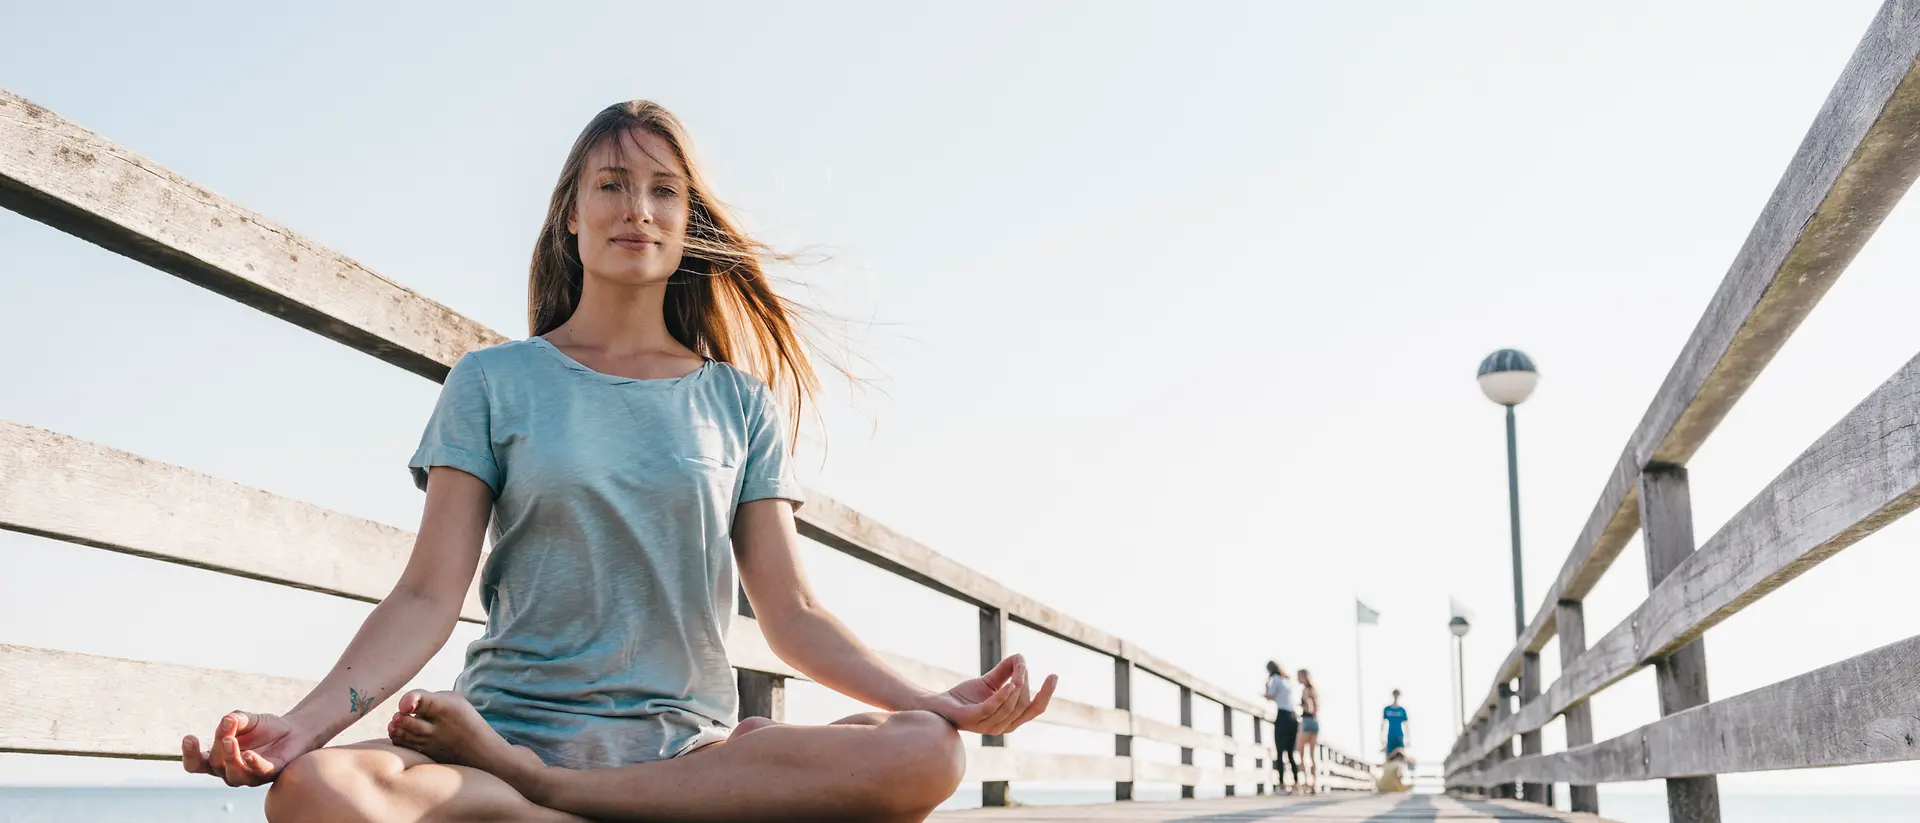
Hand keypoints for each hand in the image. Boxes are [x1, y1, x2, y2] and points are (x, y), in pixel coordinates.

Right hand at [182, 711, 311, 786]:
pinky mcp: (269, 773)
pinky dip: (253, 764)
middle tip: (227, 728)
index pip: (196, 765)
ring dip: (230, 758)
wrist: (294, 731)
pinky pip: (259, 772)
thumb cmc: (264, 728)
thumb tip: (227, 720)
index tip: (189, 737)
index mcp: (218, 759)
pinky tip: (249, 755)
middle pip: (215, 765)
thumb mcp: (247, 719)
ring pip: (233, 776)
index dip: (189, 755)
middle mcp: (230, 770)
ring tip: (231, 740)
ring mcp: (250, 775)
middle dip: (218, 745)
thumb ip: (235, 719)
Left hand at [913, 654, 1056, 735]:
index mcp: (1010, 719)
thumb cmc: (964, 697)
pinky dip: (1003, 696)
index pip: (1035, 709)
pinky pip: (992, 708)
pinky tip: (1009, 683)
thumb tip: (1021, 657)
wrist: (937, 705)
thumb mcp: (989, 681)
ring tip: (1018, 669)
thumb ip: (1006, 671)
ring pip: (1011, 707)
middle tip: (1020, 664)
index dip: (1046, 694)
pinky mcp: (973, 719)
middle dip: (1026, 681)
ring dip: (1017, 686)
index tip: (1054, 675)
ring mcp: (987, 725)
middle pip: (1023, 705)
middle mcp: (1001, 726)